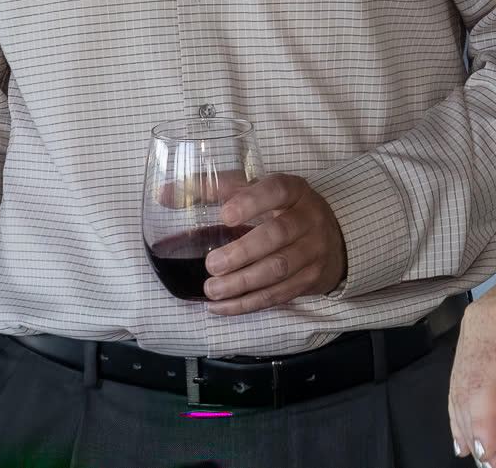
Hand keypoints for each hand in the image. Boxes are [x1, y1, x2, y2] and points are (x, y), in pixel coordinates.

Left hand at [200, 173, 346, 314]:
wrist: (331, 237)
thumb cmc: (281, 209)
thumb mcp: (257, 190)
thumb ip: (213, 189)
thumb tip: (164, 195)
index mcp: (294, 190)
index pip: (276, 190)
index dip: (251, 202)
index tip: (224, 216)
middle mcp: (308, 218)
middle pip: (277, 235)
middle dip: (242, 253)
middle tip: (211, 264)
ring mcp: (312, 250)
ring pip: (279, 269)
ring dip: (242, 283)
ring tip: (212, 289)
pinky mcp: (310, 279)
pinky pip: (278, 295)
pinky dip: (247, 303)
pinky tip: (221, 306)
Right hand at [449, 240, 495, 467]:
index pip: (481, 381)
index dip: (482, 422)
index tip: (488, 453)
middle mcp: (477, 324)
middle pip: (463, 387)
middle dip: (472, 429)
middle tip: (488, 463)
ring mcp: (471, 327)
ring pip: (457, 383)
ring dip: (463, 422)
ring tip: (475, 455)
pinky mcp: (473, 332)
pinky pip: (461, 374)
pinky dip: (461, 405)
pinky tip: (464, 429)